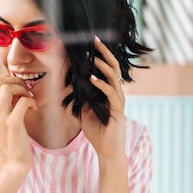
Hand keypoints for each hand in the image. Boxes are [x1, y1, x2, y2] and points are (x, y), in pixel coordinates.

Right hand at [0, 75, 36, 171]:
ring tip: (28, 99)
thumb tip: (14, 88)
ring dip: (22, 89)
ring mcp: (0, 118)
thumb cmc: (11, 142)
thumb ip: (3, 105)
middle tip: (25, 92)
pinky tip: (33, 109)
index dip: (6, 79)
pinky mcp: (13, 124)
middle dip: (15, 81)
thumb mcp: (1, 121)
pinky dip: (31, 101)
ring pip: (7, 88)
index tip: (18, 88)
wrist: (13, 164)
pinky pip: (22, 101)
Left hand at [81, 37, 125, 160]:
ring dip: (103, 66)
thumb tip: (73, 85)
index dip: (101, 56)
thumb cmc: (97, 132)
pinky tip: (92, 78)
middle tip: (95, 41)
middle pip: (113, 68)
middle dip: (104, 54)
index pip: (107, 69)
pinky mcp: (117, 111)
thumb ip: (82, 98)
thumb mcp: (85, 111)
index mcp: (109, 92)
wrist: (107, 151)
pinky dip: (101, 84)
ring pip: (114, 78)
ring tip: (94, 57)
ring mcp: (118, 102)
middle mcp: (116, 94)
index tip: (90, 44)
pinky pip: (110, 93)